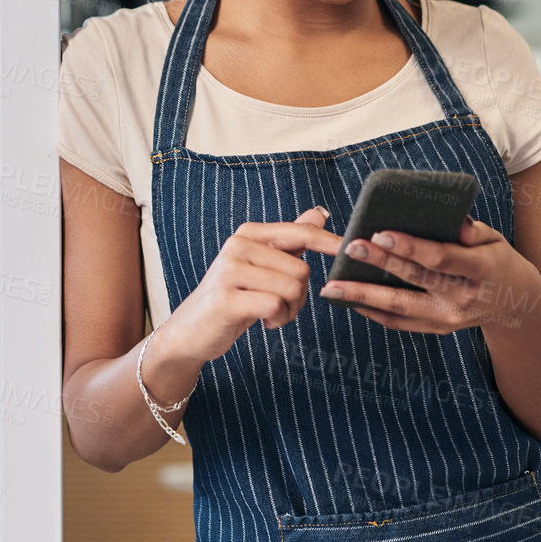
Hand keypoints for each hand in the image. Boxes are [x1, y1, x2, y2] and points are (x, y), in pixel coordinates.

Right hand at [162, 206, 336, 365]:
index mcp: (248, 234)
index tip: (349, 249)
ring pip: (292, 288)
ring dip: (290, 310)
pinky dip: (278, 320)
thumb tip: (320, 212)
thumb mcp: (261, 265)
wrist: (192, 329)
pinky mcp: (228, 298)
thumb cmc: (233, 296)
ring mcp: (230, 271)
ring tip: (271, 314)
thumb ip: (290, 239)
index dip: (330, 242)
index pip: (301, 232)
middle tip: (280, 306)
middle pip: (302, 269)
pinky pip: (276, 306)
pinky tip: (263, 322)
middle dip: (300, 295)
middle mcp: (238, 246)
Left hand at [317, 217, 540, 334]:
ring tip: (331, 287)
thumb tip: (455, 222)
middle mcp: (463, 297)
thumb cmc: (497, 260)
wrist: (516, 304)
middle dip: (380, 264)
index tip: (381, 234)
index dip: (411, 247)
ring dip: (363, 297)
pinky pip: (399, 322)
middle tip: (350, 248)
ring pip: (401, 307)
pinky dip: (372, 312)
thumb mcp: (496, 240)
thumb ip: (474, 231)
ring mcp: (449, 318)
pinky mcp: (437, 329)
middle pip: (415, 280)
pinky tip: (348, 300)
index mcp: (481, 270)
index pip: (441, 258)